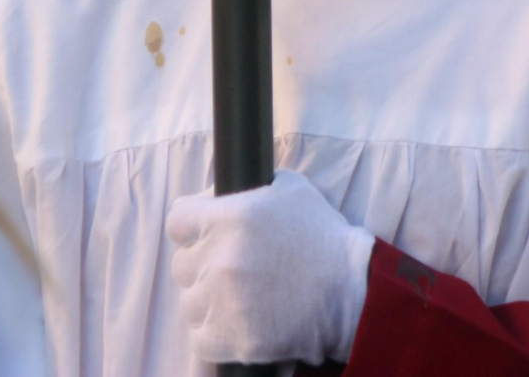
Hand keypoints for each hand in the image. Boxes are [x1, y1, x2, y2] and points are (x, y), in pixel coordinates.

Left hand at [166, 169, 374, 364]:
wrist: (351, 292)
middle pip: (182, 264)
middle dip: (204, 264)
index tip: (206, 234)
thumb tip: (208, 196)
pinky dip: (216, 333)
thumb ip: (247, 188)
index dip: (192, 227)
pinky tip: (242, 321)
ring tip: (243, 298)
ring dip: (210, 300)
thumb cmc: (322, 237)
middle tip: (237, 268)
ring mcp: (222, 301)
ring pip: (190, 302)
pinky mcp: (230, 339)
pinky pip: (200, 338)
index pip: (177, 221)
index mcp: (230, 217)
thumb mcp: (291, 189)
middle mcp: (221, 257)